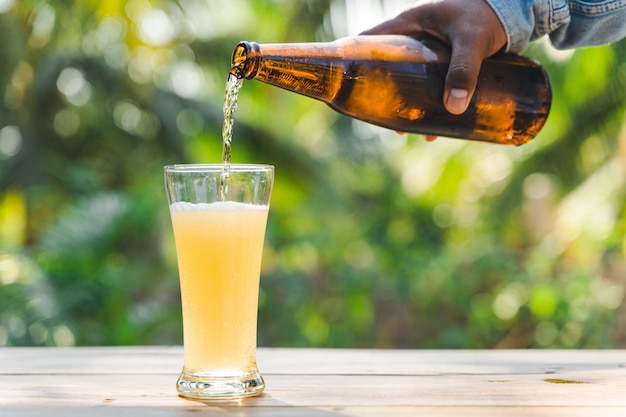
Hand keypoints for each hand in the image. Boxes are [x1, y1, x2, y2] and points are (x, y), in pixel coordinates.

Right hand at [360, 0, 506, 114]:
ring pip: (411, 83)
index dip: (355, 61)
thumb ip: (464, 70)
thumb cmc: (488, 14)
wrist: (517, 9)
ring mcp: (430, 53)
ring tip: (415, 132)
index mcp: (409, 25)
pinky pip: (431, 87)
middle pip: (389, 71)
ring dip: (411, 108)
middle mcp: (414, 39)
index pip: (370, 41)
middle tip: (392, 123)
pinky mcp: (446, 64)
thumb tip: (453, 108)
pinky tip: (438, 126)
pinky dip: (431, 106)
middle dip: (388, 98)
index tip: (349, 86)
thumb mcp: (472, 41)